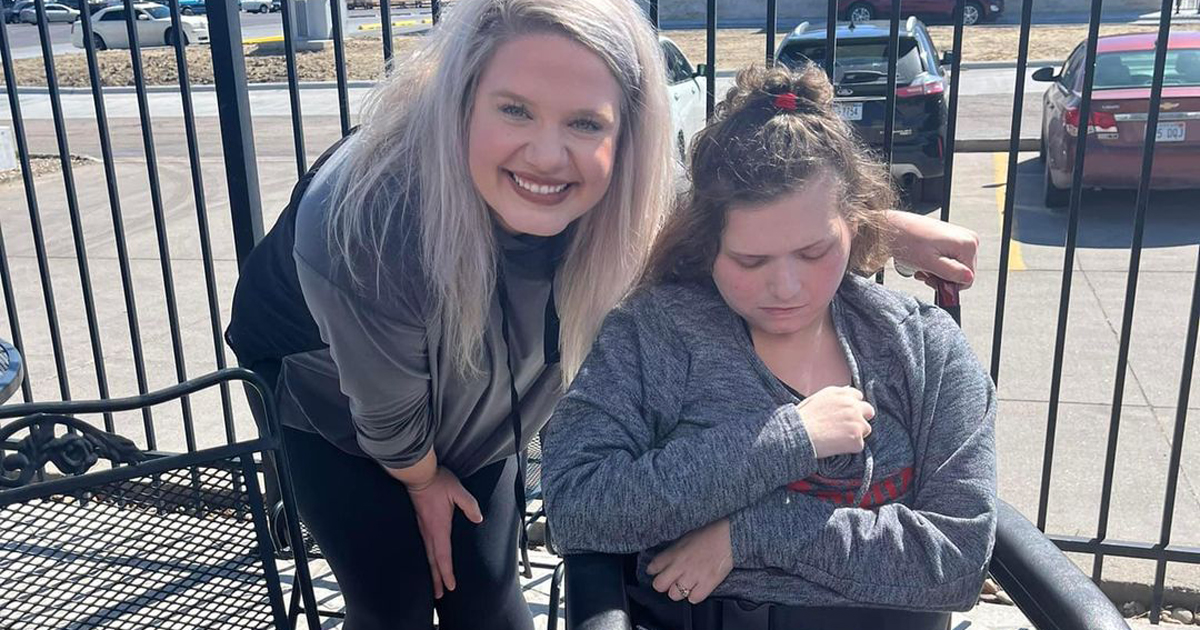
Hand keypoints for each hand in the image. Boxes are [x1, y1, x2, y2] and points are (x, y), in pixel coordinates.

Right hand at [405, 467, 483, 598]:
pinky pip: (423, 547)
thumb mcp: (457, 490)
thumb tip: (479, 519)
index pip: (443, 556)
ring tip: (431, 585)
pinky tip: (426, 562)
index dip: (447, 573)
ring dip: (429, 572)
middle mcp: (428, 532)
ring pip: (426, 556)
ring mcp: (421, 528)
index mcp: (438, 528)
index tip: (451, 587)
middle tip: (439, 596)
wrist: (417, 474)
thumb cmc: (438, 482)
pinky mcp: (419, 524)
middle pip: (433, 562)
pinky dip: (425, 559)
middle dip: (436, 580)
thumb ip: (469, 504)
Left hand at [647, 518, 732, 604]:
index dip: (653, 570)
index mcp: (673, 553)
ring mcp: (693, 577)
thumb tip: (666, 560)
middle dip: (662, 584)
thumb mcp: (685, 538)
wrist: (728, 537)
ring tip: (685, 585)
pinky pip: (694, 599)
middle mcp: (680, 566)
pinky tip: (697, 588)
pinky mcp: (707, 584)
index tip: (655, 571)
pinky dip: (694, 595)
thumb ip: (673, 551)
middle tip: (668, 582)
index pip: (653, 567)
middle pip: (659, 585)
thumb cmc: (709, 534)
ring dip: (678, 591)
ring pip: (674, 595)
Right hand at [797, 386, 874, 458]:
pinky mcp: (857, 439)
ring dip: (856, 434)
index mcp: (841, 393)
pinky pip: (859, 445)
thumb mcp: (816, 398)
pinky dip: (849, 448)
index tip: (846, 414)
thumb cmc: (801, 418)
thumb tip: (847, 391)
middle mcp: (852, 405)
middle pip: (868, 411)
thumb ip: (835, 395)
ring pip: (866, 429)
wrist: (798, 435)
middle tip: (848, 428)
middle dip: (861, 418)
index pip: (858, 397)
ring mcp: (856, 422)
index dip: (853, 406)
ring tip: (838, 439)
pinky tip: (835, 447)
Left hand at [888, 210, 979, 289]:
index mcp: (967, 244)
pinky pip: (950, 259)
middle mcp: (969, 239)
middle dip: (943, 277)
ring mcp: (961, 238)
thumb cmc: (908, 241)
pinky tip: (926, 261)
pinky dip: (938, 264)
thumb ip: (950, 272)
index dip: (949, 284)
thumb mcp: (929, 262)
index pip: (968, 279)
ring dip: (939, 272)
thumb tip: (968, 279)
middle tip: (925, 274)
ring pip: (956, 267)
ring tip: (924, 266)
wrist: (895, 228)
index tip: (931, 280)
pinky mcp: (952, 239)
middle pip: (963, 273)